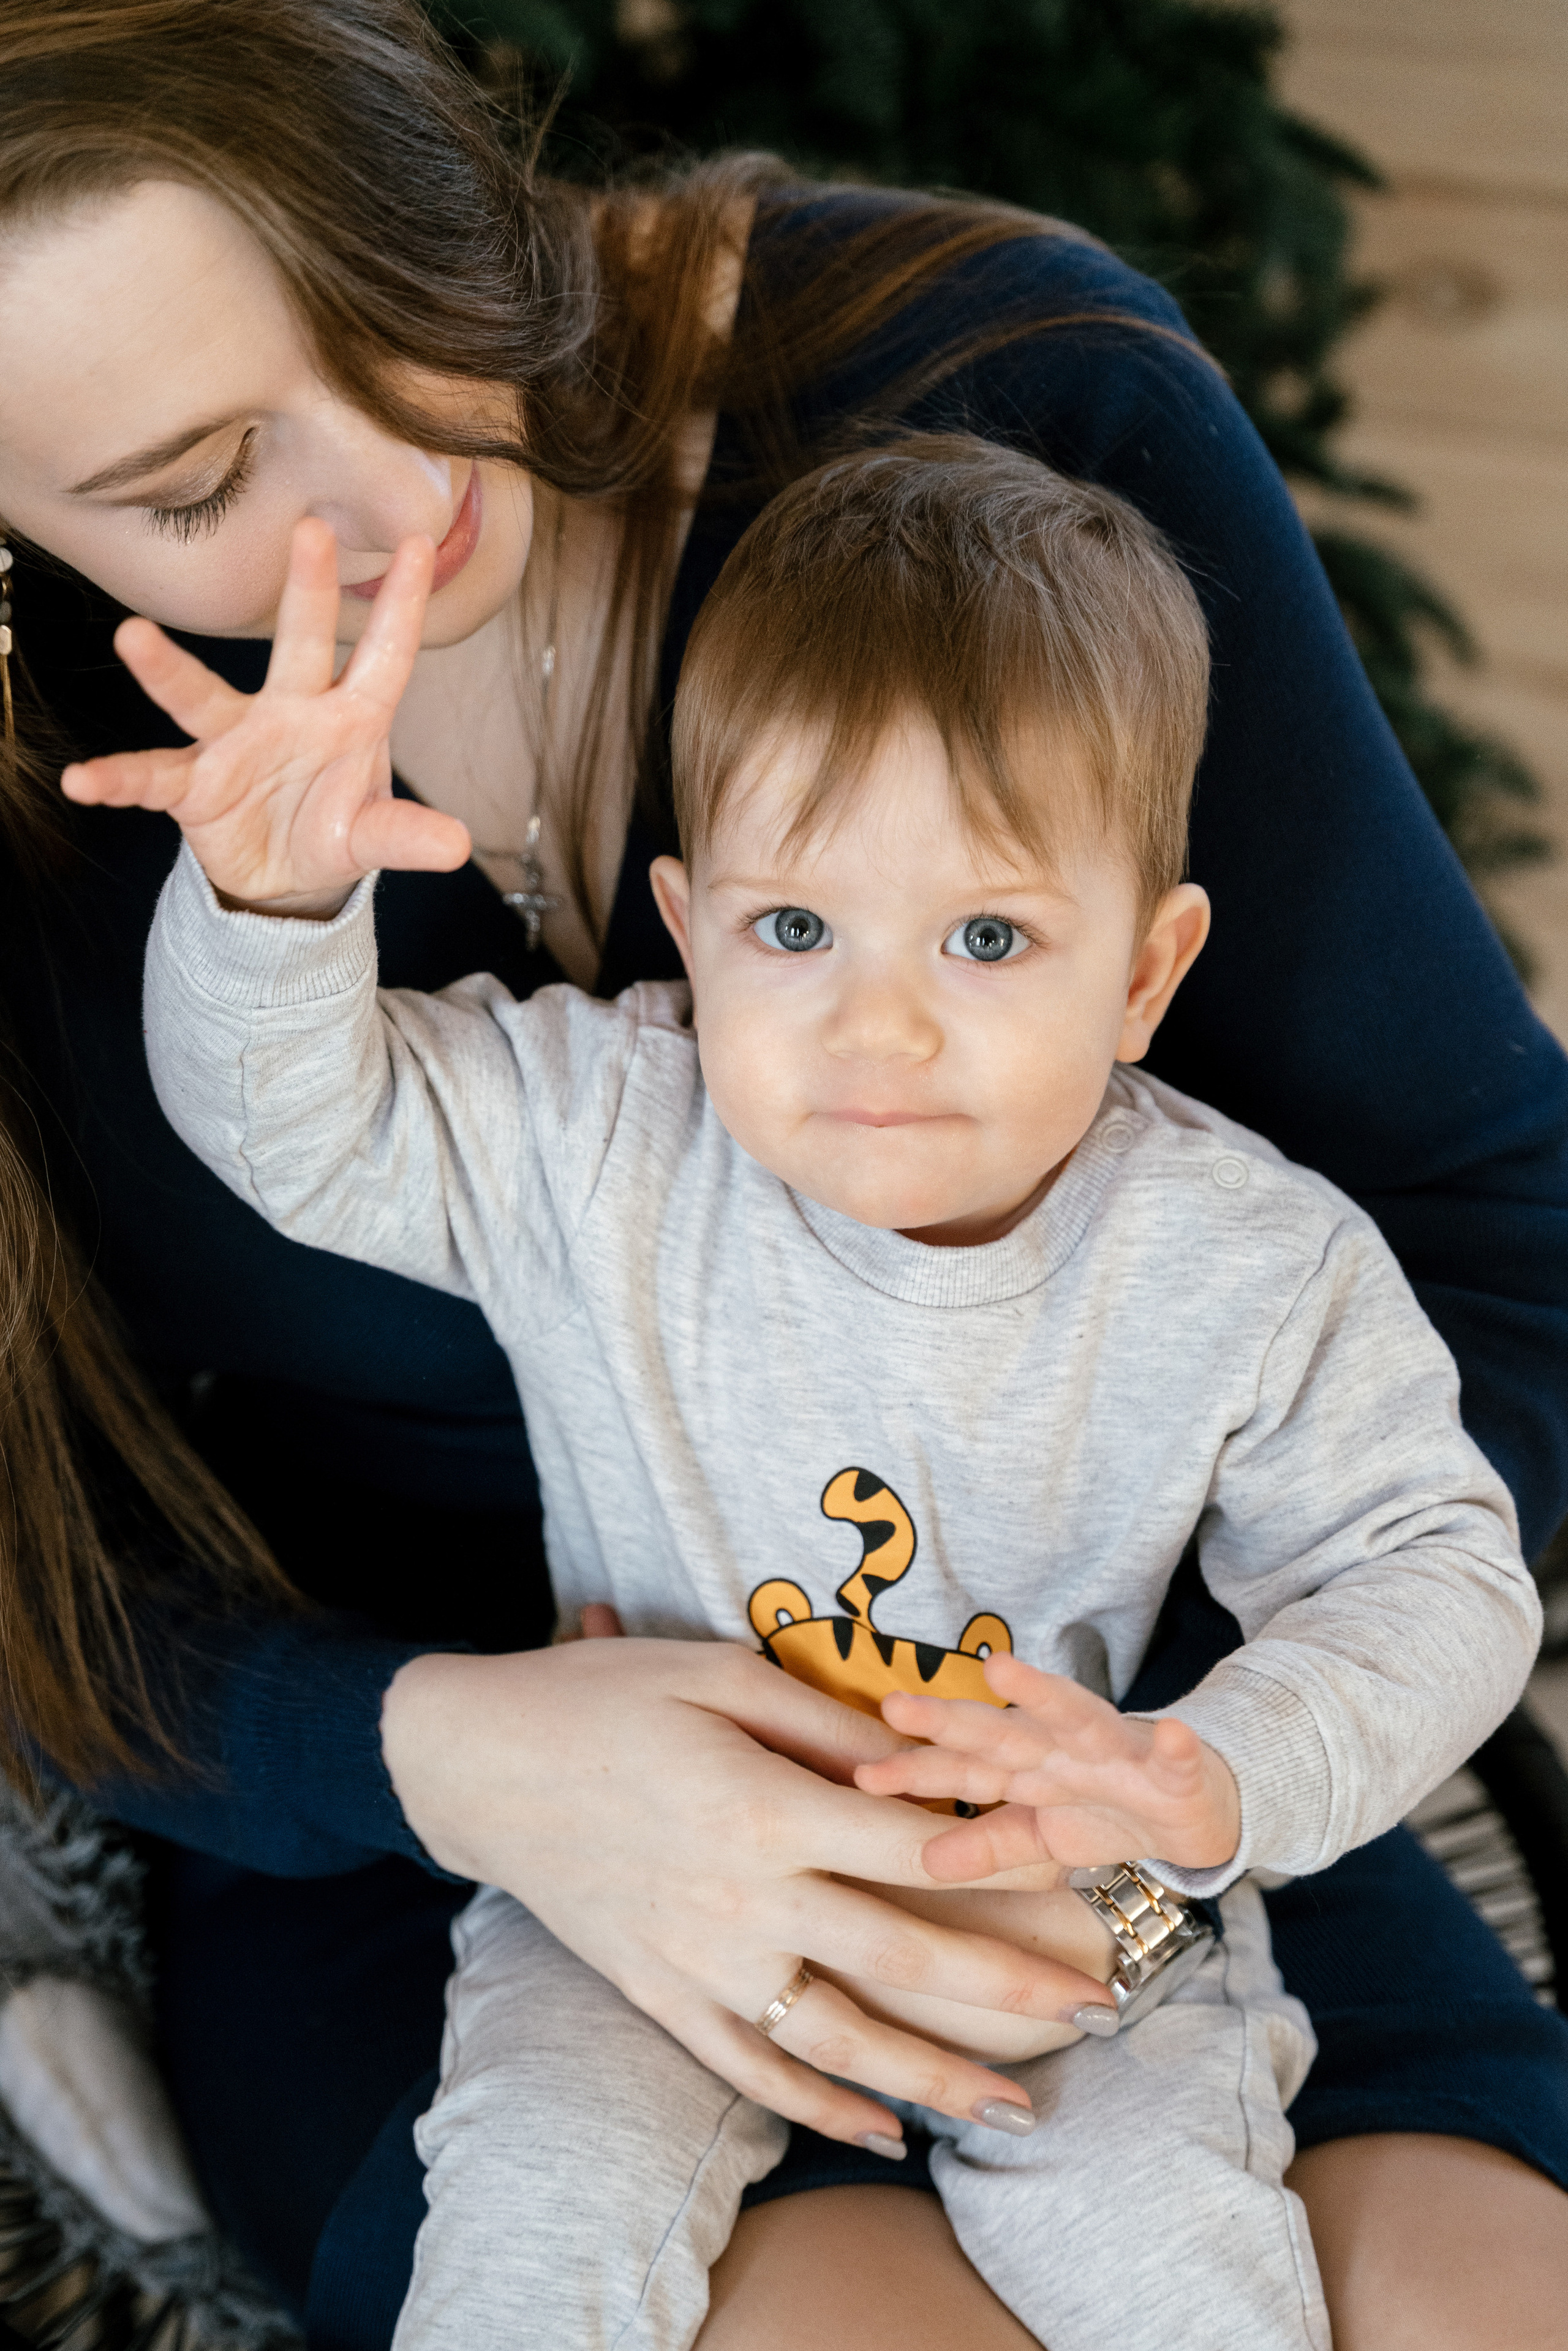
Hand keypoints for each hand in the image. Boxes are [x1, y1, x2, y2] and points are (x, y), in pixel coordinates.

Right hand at [60, 518, 469, 915]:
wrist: (282, 878)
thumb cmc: (330, 830)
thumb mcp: (371, 837)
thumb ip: (405, 836)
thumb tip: (456, 847)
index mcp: (348, 720)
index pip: (385, 655)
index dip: (403, 605)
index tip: (421, 544)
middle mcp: (290, 714)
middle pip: (299, 645)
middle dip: (305, 590)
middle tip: (309, 527)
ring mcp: (235, 743)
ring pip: (203, 696)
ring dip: (168, 669)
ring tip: (132, 636)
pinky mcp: (194, 784)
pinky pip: (149, 777)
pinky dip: (116, 779)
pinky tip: (83, 781)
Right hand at [382, 1640, 1116, 2150]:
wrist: (479, 1762)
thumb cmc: (602, 1698)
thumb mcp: (713, 1673)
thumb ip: (817, 1720)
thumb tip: (911, 1755)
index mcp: (760, 1806)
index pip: (911, 1845)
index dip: (1007, 1857)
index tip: (1084, 1869)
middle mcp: (739, 1898)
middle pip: (898, 1953)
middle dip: (1008, 1987)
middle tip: (1100, 2005)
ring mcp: (698, 1960)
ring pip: (835, 2040)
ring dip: (932, 2077)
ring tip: (1015, 2108)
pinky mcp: (660, 1995)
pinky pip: (750, 2070)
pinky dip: (820, 2110)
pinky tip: (887, 2132)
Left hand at [854, 1651, 1240, 1882]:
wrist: (1192, 1809)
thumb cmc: (1104, 1809)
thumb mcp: (1042, 1836)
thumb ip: (988, 1844)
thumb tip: (923, 1862)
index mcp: (1027, 1767)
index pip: (961, 1767)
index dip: (915, 1770)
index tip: (863, 1776)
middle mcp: (1062, 1749)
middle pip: (999, 1732)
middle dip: (950, 1720)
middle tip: (897, 1706)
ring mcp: (1118, 1752)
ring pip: (1076, 1717)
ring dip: (1043, 1694)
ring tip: (1005, 1671)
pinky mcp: (1176, 1767)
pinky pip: (1175, 1755)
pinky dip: (1175, 1745)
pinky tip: (1172, 1734)